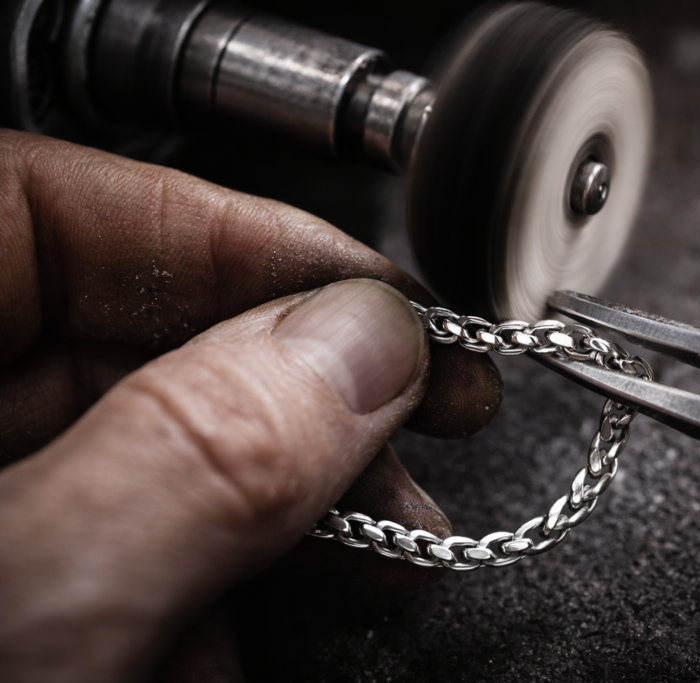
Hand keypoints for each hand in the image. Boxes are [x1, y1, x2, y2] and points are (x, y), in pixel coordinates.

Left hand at [0, 130, 501, 680]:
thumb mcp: (37, 604)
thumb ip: (198, 456)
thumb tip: (363, 348)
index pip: (54, 213)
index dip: (240, 238)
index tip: (383, 294)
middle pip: (126, 336)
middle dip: (300, 379)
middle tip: (435, 404)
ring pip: (149, 451)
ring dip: (294, 487)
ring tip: (405, 524)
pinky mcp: (28, 602)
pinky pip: (136, 552)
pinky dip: (232, 576)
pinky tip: (306, 596)